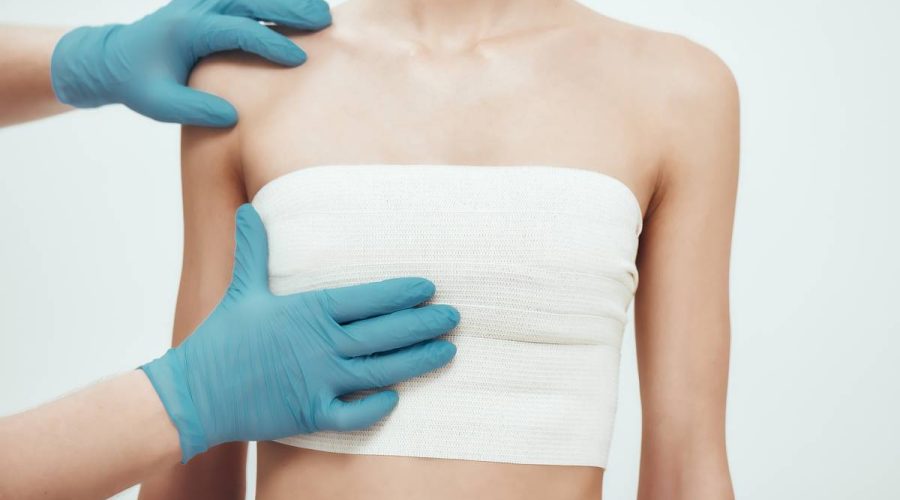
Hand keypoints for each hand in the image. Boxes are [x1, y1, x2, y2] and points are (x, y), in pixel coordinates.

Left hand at [49, 0, 331, 125]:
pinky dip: (277, 3)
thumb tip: (232, 116)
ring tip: (323, 13)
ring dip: (289, 1)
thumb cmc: (138, 82)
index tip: (299, 59)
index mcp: (188, 29)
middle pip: (251, 0)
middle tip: (323, 21)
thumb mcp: (158, 104)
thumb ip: (194, 109)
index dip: (270, 43)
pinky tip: (303, 11)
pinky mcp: (213, 6)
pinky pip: (250, 0)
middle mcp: (199, 8)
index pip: (237, 30)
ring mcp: (206, 3)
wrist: (114, 57)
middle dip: (290, 8)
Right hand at [141, 204, 459, 462]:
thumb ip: (255, 251)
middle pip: (383, 333)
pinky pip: (352, 414)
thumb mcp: (242, 291)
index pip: (366, 298)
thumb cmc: (220, 340)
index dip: (401, 293)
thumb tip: (247, 210)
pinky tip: (396, 397)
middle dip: (423, 324)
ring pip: (379, 371)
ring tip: (446, 351)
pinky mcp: (308, 414)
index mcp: (306, 311)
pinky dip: (376, 407)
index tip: (428, 287)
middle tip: (453, 317)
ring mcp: (317, 381)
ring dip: (416, 360)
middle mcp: (318, 345)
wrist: (192, 393)